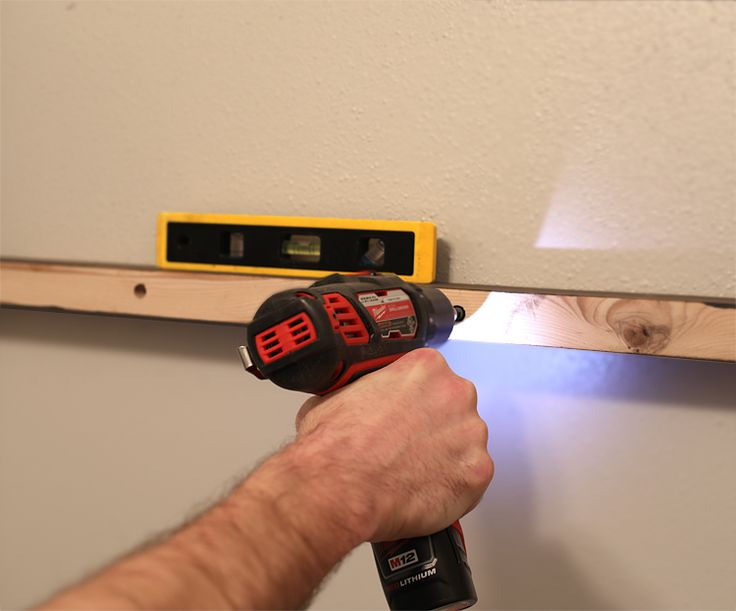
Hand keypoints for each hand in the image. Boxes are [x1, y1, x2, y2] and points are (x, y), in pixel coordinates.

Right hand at [293, 348, 492, 541]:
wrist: (339, 487)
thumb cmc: (336, 445)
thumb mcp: (338, 394)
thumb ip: (365, 391)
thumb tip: (358, 400)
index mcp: (425, 367)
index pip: (431, 378)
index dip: (416, 400)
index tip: (406, 415)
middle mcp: (455, 394)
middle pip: (453, 408)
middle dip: (434, 427)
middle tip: (406, 446)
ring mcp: (471, 434)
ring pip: (464, 444)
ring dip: (445, 457)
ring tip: (411, 473)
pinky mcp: (477, 472)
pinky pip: (469, 479)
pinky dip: (450, 487)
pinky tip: (422, 491)